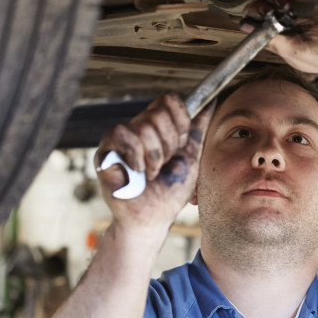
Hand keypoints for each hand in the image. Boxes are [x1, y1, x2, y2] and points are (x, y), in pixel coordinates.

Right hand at [94, 93, 214, 233]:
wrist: (153, 217)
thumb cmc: (170, 191)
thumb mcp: (191, 156)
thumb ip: (198, 128)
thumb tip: (212, 101)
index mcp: (159, 126)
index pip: (168, 99)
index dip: (180, 121)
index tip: (181, 145)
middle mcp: (138, 127)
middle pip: (158, 113)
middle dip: (168, 144)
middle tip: (164, 164)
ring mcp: (121, 137)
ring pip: (143, 127)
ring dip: (154, 156)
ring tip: (151, 173)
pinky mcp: (105, 149)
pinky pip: (121, 133)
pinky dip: (136, 156)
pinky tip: (137, 172)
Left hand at [243, 2, 317, 81]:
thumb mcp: (298, 53)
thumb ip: (275, 42)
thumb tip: (249, 31)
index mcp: (287, 42)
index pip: (261, 27)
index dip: (254, 18)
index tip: (255, 14)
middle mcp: (295, 27)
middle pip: (270, 10)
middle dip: (265, 5)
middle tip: (270, 5)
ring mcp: (308, 14)